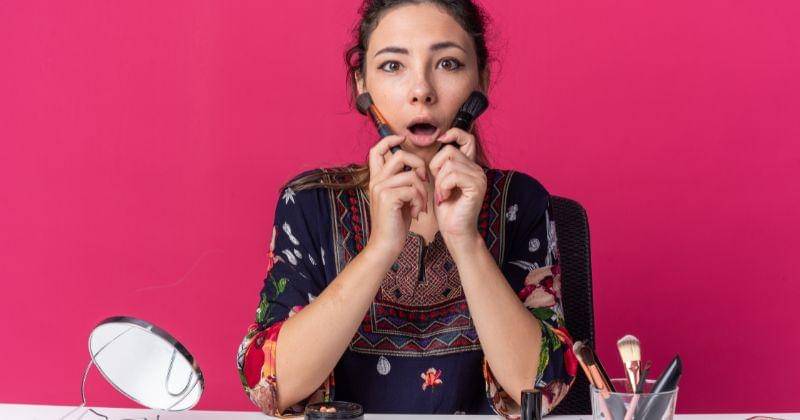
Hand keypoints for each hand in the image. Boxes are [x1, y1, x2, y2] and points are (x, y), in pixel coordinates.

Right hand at [365, 135, 428, 256]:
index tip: (403, 139)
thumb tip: (417, 169)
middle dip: (418, 164)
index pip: (377, 149)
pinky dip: (419, 201)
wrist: (386, 245)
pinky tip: (417, 213)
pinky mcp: (387, 198)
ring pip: (410, 175)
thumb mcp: (400, 198)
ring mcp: (380, 188)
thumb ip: (403, 182)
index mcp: (377, 179)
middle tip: (424, 181)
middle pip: (399, 155)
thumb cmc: (396, 223)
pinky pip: (412, 189)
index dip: (390, 139)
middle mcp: (376, 181)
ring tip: (421, 205)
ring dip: (422, 191)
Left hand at [430, 128, 486, 246]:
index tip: (440, 140)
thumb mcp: (441, 181)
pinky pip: (453, 175)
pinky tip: (446, 198)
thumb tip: (439, 141)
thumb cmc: (446, 208)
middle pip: (450, 151)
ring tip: (443, 195)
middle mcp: (478, 169)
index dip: (454, 134)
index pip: (467, 138)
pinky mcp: (476, 186)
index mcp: (470, 166)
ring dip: (440, 181)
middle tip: (439, 187)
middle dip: (437, 168)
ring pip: (450, 164)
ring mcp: (479, 177)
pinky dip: (444, 187)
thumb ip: (442, 164)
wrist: (454, 230)